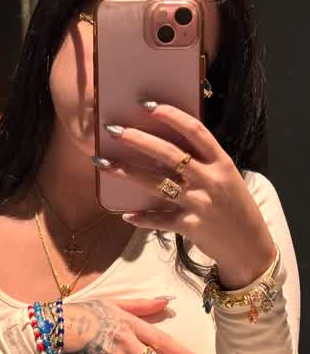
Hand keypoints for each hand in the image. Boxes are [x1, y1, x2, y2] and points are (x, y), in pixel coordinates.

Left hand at [94, 102, 276, 288]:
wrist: (250, 247)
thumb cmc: (236, 209)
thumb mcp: (228, 179)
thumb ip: (204, 164)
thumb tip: (168, 148)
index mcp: (221, 163)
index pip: (196, 131)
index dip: (171, 116)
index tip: (148, 105)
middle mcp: (210, 180)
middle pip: (169, 153)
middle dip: (139, 140)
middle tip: (115, 130)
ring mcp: (199, 203)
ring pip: (157, 184)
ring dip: (128, 172)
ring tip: (104, 163)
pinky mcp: (190, 226)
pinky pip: (159, 220)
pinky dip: (142, 218)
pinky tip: (127, 214)